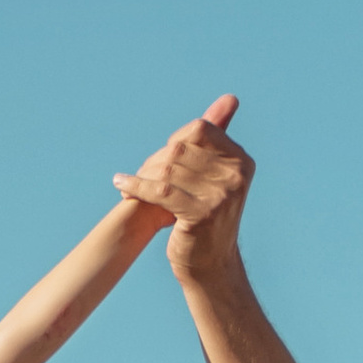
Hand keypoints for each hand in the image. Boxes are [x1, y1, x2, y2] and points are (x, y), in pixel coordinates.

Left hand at [113, 96, 250, 284]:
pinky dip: (136, 186)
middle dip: (154, 161)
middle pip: (180, 149)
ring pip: (167, 168)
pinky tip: (121, 186)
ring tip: (128, 186)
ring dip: (142, 176)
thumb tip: (230, 97)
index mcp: (242, 161)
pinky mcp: (201, 213)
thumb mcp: (215, 175)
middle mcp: (236, 175)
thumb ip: (217, 137)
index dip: (175, 140)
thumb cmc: (206, 217)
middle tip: (139, 176)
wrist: (210, 265)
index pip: (200, 130)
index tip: (161, 159)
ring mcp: (221, 194)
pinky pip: (159, 190)